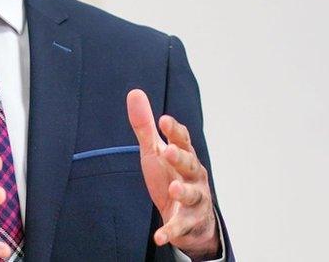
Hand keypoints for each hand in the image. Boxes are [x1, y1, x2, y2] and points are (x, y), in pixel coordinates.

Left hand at [126, 89, 219, 259]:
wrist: (190, 217)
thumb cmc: (171, 176)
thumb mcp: (155, 151)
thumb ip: (145, 126)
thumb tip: (134, 92)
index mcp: (185, 156)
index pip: (183, 140)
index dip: (174, 130)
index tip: (163, 119)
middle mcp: (194, 176)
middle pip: (190, 164)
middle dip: (181, 157)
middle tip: (168, 150)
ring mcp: (194, 199)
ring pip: (191, 195)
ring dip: (182, 191)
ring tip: (173, 189)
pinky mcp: (188, 222)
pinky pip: (179, 227)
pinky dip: (170, 232)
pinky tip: (159, 237)